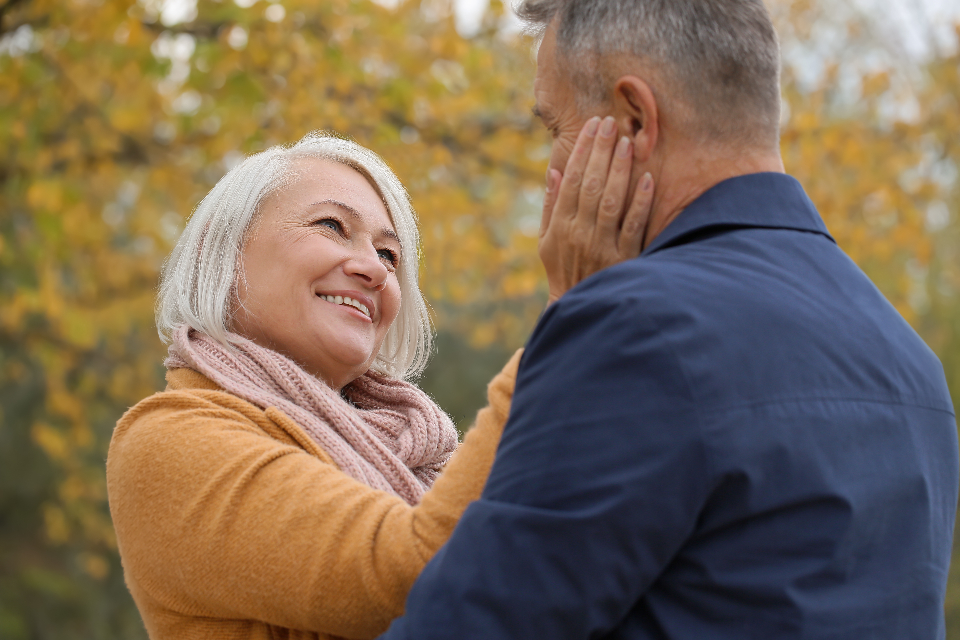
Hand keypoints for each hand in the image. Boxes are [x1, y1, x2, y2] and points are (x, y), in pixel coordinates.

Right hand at [539, 116, 653, 305]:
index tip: (592, 127)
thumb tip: (554, 172)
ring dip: (619, 169)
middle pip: (590, 184)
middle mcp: (579, 233)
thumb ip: (550, 206)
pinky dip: (640, 202)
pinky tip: (647, 179)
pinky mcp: (624, 259)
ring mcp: (602, 246)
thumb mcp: (546, 242)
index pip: (571, 180)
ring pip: (611, 200)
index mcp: (560, 226)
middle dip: (601, 151)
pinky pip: (634, 226)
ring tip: (627, 142)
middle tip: (611, 124)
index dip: (582, 151)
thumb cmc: (562, 270)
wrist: (578, 307)